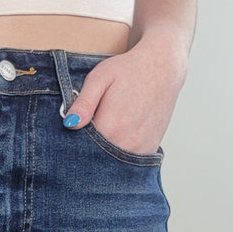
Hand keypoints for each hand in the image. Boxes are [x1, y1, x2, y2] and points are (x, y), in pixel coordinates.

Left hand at [63, 36, 188, 156]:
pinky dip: (118, 154)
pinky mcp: (149, 149)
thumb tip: (70, 124)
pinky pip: (127, 161)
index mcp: (111, 126)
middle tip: (90, 126)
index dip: (74, 141)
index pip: (81, 148)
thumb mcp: (99, 79)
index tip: (75, 128)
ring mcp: (140, 149)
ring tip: (106, 128)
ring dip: (103, 153)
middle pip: (96, 158)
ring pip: (112, 163)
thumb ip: (84, 103)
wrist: (162, 68)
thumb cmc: (129, 70)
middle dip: (88, 149)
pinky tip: (117, 136)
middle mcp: (127, 143)